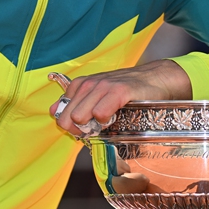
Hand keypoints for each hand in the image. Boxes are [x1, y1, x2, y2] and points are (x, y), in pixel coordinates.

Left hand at [49, 59, 191, 137]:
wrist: (155, 79)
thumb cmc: (125, 90)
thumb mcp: (97, 94)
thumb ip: (75, 102)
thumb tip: (53, 112)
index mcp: (80, 84)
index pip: (60, 113)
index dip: (71, 125)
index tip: (85, 126)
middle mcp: (88, 84)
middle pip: (68, 118)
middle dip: (78, 129)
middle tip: (95, 129)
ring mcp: (103, 86)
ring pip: (80, 116)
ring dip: (91, 126)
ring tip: (106, 123)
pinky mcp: (119, 91)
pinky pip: (101, 112)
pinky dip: (105, 120)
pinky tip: (114, 117)